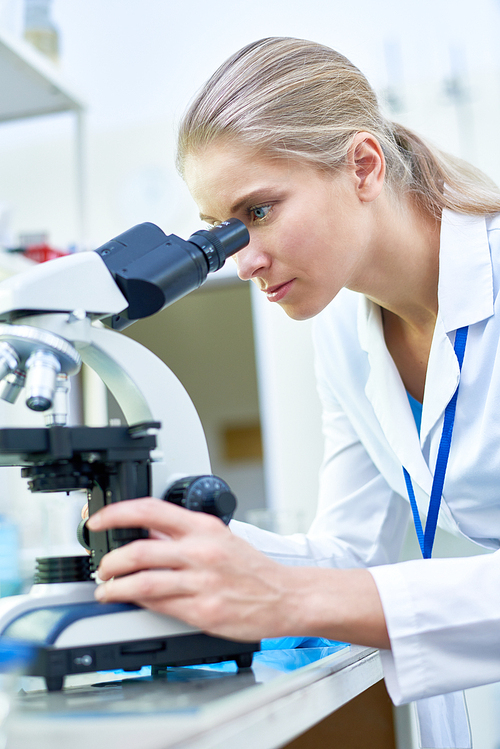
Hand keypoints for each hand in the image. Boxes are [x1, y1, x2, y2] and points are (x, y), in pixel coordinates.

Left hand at [86, 498, 298, 640]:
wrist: (286, 596)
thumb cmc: (253, 569)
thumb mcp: (220, 538)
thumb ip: (184, 535)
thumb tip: (146, 534)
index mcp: (204, 528)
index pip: (150, 510)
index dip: (117, 514)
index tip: (99, 521)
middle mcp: (201, 552)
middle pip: (139, 551)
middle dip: (110, 561)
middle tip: (102, 567)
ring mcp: (202, 583)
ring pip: (143, 583)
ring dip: (115, 588)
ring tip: (106, 590)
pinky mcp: (203, 611)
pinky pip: (159, 607)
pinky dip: (138, 605)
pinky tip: (132, 604)